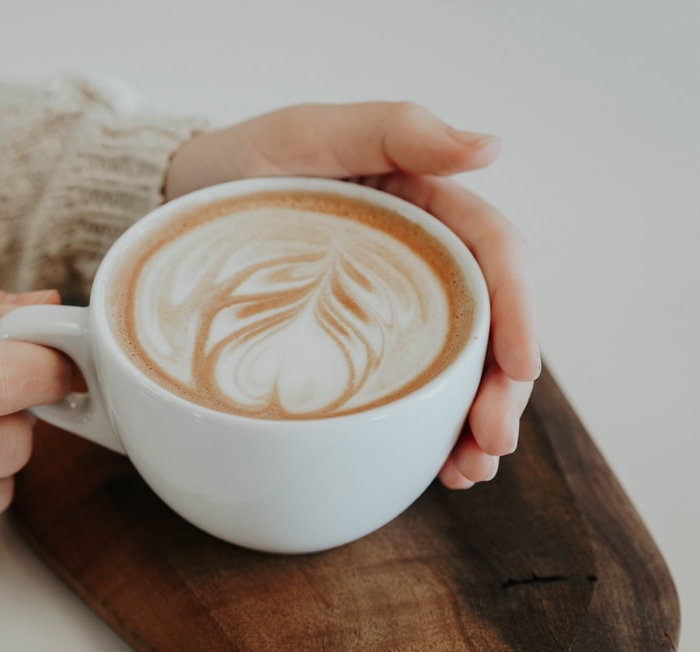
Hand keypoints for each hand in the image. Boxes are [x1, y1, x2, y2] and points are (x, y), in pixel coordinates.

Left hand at [165, 102, 540, 488]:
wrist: (181, 203)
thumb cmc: (243, 163)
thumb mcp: (310, 133)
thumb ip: (396, 129)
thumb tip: (492, 146)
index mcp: (424, 207)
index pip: (494, 256)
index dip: (519, 312)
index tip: (520, 369)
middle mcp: (418, 262)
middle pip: (486, 325)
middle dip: (501, 389)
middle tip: (491, 445)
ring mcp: (388, 309)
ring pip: (454, 366)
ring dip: (472, 421)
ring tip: (468, 472)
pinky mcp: (355, 344)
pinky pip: (403, 387)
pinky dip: (425, 427)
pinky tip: (433, 463)